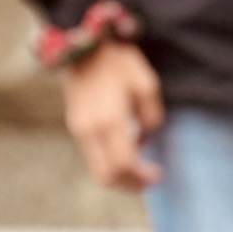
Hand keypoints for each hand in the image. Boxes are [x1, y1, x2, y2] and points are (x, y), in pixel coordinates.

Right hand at [62, 35, 164, 190]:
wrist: (85, 47)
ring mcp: (79, 129)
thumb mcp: (147, 85)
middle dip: (129, 184)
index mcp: (109, 120)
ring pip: (97, 169)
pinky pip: (92, 156)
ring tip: (138, 169)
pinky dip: (109, 163)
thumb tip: (144, 138)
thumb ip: (151, 117)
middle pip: (107, 175)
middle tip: (148, 180)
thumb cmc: (119, 63)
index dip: (141, 176)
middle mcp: (90, 130)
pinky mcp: (75, 126)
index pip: (124, 164)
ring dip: (119, 176)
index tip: (157, 174)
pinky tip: (125, 151)